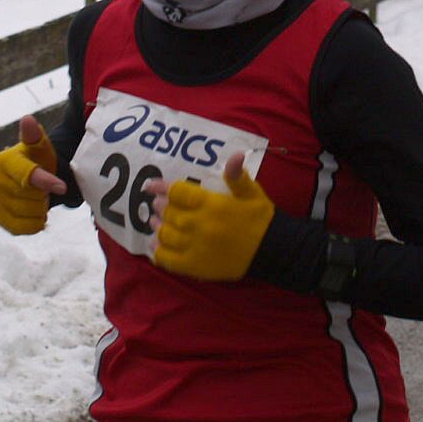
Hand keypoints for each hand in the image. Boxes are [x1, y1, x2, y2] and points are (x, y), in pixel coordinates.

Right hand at [0, 116, 67, 235]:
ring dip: (42, 210)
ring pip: (29, 215)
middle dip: (45, 195)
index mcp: (5, 161)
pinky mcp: (0, 219)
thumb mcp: (41, 147)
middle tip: (45, 188)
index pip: (28, 176)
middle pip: (31, 199)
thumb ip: (35, 136)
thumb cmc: (39, 159)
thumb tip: (27, 119)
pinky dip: (35, 224)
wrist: (34, 178)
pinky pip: (22, 229)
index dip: (47, 183)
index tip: (62, 187)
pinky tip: (37, 213)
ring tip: (41, 198)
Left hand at [146, 151, 273, 281]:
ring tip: (156, 222)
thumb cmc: (260, 219)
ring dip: (158, 226)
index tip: (151, 186)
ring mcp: (196, 247)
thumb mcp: (252, 193)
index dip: (162, 187)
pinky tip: (155, 245)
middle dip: (161, 207)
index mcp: (213, 205)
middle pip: (170, 213)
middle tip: (157, 204)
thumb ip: (238, 176)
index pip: (178, 192)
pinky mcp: (195, 266)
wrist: (272, 251)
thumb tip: (236, 155)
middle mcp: (200, 225)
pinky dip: (158, 251)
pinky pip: (168, 259)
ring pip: (166, 235)